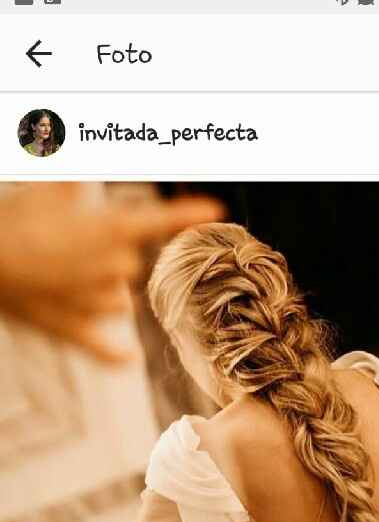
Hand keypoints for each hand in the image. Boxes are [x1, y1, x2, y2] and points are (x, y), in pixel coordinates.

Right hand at [0, 184, 224, 361]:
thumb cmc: (12, 219)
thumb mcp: (44, 189)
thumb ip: (74, 179)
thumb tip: (85, 163)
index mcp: (109, 229)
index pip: (158, 219)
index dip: (187, 214)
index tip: (216, 209)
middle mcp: (111, 267)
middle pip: (129, 264)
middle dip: (107, 257)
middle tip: (68, 246)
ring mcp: (93, 302)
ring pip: (116, 299)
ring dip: (99, 289)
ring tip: (61, 276)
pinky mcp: (71, 329)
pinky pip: (103, 347)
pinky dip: (115, 354)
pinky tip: (129, 358)